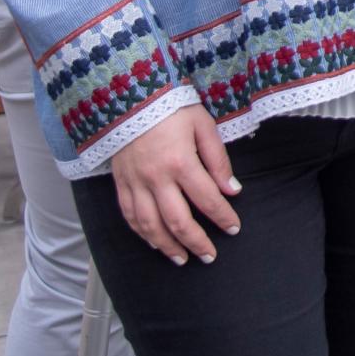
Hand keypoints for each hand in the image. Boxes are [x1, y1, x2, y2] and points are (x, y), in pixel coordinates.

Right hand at [109, 104, 241, 265]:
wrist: (131, 96)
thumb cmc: (172, 108)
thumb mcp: (203, 125)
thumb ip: (218, 159)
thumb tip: (232, 190)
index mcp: (180, 161)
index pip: (207, 198)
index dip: (223, 216)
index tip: (234, 228)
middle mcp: (156, 177)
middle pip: (177, 220)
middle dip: (196, 242)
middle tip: (209, 256)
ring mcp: (135, 182)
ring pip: (150, 225)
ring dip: (168, 246)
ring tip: (182, 259)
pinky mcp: (120, 183)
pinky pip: (129, 216)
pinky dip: (142, 234)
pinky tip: (155, 243)